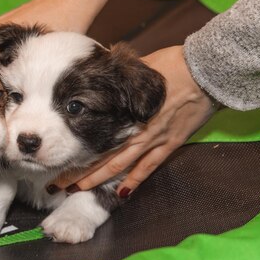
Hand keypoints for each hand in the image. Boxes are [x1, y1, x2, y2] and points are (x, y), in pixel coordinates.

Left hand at [53, 45, 215, 196]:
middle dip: (77, 171)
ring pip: (119, 166)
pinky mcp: (170, 144)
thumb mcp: (138, 67)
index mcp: (124, 110)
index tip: (53, 156)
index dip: (71, 147)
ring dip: (97, 180)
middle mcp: (134, 128)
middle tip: (56, 183)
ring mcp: (152, 139)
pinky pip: (149, 167)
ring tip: (76, 192)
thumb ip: (121, 78)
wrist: (206, 72)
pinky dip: (134, 182)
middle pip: (100, 154)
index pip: (92, 134)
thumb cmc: (173, 64)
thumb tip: (103, 68)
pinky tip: (121, 195)